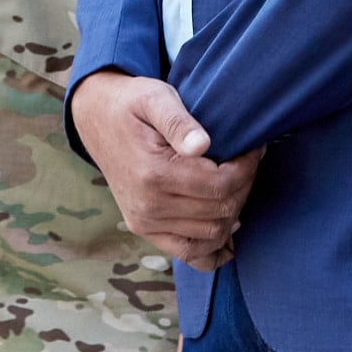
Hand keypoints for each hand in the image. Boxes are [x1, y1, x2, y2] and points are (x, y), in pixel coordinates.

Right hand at [69, 72, 260, 268]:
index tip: (254, 149)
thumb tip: (203, 145)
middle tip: (249, 163)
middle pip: (220, 211)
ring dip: (233, 211)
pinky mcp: (144, 229)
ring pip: (211, 235)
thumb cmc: (132, 105)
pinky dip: (214, 247)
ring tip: (237, 184)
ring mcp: (145, 222)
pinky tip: (228, 228)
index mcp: (154, 174)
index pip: (220, 186)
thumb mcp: (155, 98)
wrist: (97, 121)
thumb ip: (178, 121)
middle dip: (244, 187)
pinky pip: (189, 254)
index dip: (246, 169)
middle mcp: (148, 206)